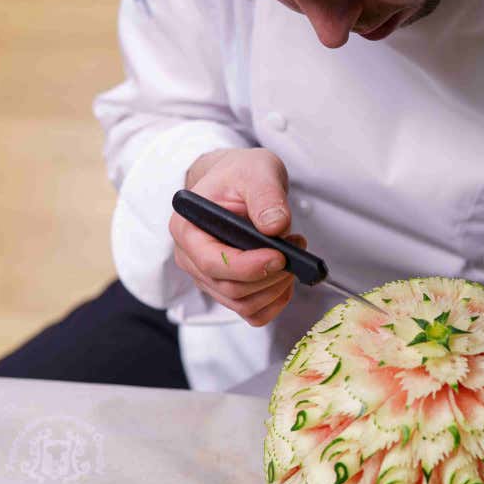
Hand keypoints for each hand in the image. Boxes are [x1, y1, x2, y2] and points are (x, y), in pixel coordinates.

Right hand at [168, 147, 304, 326]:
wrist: (237, 183)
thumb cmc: (240, 175)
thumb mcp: (257, 171)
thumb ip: (266, 195)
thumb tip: (275, 226)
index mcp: (187, 229)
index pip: (212, 262)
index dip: (248, 267)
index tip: (280, 256)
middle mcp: (192, 258)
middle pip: (230, 288)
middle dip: (270, 276)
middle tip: (296, 248)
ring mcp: (209, 277)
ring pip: (243, 304)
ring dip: (276, 288)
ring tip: (293, 256)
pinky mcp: (227, 288)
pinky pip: (252, 312)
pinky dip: (275, 301)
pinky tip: (286, 278)